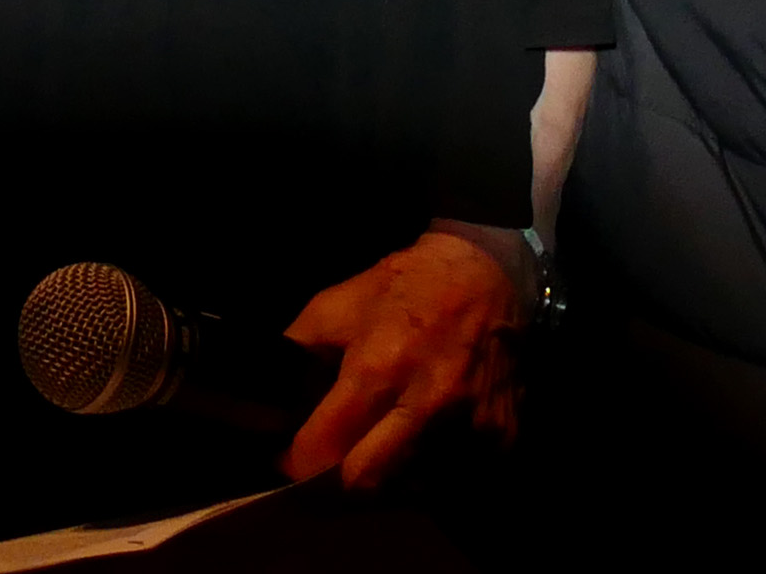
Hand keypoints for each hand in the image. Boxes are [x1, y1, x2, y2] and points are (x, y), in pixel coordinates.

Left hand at [278, 228, 524, 489]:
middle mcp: (428, 405)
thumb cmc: (401, 288)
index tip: (285, 461)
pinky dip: (425, 474)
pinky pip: (451, 479)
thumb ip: (297, 353)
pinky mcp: (502, 439)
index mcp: (379, 368)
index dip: (296, 463)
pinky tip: (413, 444)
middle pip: (368, 484)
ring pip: (410, 489)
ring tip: (369, 454)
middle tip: (321, 473)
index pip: (326, 448)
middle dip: (334, 488)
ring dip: (382, 481)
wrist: (483, 275)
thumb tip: (264, 400)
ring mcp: (470, 427)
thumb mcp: (334, 305)